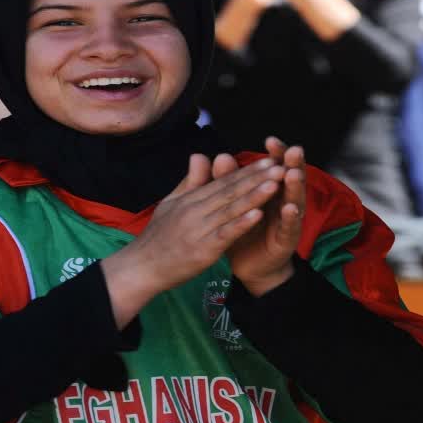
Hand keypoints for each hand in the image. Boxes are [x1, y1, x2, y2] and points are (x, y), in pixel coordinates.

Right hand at [115, 154, 286, 293]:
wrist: (141, 267)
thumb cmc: (157, 237)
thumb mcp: (170, 204)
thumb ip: (189, 182)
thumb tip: (199, 155)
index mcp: (188, 200)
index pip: (222, 182)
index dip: (246, 171)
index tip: (268, 160)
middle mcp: (194, 211)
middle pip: (230, 192)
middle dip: (256, 178)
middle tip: (281, 165)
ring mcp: (198, 230)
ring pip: (230, 210)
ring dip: (254, 196)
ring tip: (276, 184)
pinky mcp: (202, 249)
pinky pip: (225, 234)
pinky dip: (241, 224)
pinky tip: (258, 215)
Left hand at [216, 137, 306, 294]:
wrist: (248, 265)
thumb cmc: (242, 229)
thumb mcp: (232, 203)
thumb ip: (227, 180)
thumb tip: (220, 155)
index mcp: (269, 190)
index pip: (274, 168)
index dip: (275, 154)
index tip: (271, 139)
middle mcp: (282, 202)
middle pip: (289, 179)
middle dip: (292, 164)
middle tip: (293, 149)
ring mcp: (287, 221)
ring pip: (294, 200)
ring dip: (295, 187)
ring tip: (293, 173)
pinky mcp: (286, 240)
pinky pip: (289, 227)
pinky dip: (290, 217)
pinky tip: (289, 207)